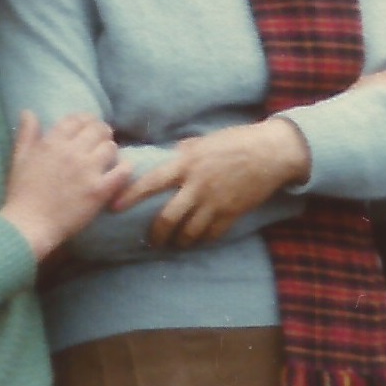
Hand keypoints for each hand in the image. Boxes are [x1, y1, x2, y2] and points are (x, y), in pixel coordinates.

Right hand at [0, 111, 127, 261]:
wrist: (29, 224)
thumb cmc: (22, 193)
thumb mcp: (19, 159)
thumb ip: (27, 134)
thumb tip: (29, 112)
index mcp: (52, 143)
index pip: (76, 120)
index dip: (85, 120)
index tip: (87, 126)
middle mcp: (72, 152)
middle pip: (97, 130)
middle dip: (101, 132)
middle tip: (101, 139)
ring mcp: (88, 171)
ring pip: (111, 147)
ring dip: (110, 150)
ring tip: (107, 157)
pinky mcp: (100, 190)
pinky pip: (123, 171)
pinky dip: (125, 168)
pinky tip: (120, 171)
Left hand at [122, 118, 313, 247]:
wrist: (272, 153)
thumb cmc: (237, 140)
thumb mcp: (205, 140)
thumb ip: (185, 152)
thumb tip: (169, 157)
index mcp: (187, 163)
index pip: (151, 183)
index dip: (130, 196)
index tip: (114, 207)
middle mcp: (197, 185)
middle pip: (168, 218)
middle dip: (157, 233)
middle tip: (152, 240)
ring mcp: (215, 202)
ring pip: (189, 231)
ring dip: (179, 241)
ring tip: (175, 244)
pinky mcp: (232, 212)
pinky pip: (212, 234)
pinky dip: (203, 239)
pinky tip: (198, 240)